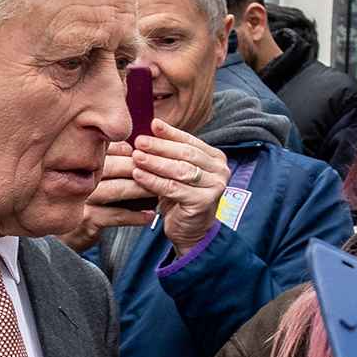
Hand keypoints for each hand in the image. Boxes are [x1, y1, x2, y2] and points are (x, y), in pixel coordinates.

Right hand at [62, 146, 160, 251]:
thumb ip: (108, 161)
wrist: (66, 234)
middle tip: (160, 167)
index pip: (105, 150)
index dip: (127, 149)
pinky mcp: (87, 220)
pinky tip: (149, 216)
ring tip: (159, 190)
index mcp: (80, 164)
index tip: (147, 151)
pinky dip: (134, 216)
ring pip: (114, 190)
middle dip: (137, 166)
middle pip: (110, 166)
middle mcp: (78, 179)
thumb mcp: (93, 179)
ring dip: (139, 189)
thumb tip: (128, 148)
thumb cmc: (86, 202)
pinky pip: (115, 216)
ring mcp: (82, 200)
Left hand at [131, 122, 230, 254]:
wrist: (191, 231)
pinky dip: (153, 181)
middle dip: (160, 147)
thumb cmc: (182, 199)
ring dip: (155, 162)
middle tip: (139, 141)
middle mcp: (220, 170)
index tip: (152, 124)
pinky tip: (138, 175)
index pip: (190, 141)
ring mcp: (215, 187)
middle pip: (185, 154)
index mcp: (215, 158)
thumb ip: (171, 152)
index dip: (170, 133)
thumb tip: (153, 126)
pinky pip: (173, 188)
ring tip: (136, 156)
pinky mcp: (203, 202)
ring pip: (179, 170)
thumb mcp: (178, 172)